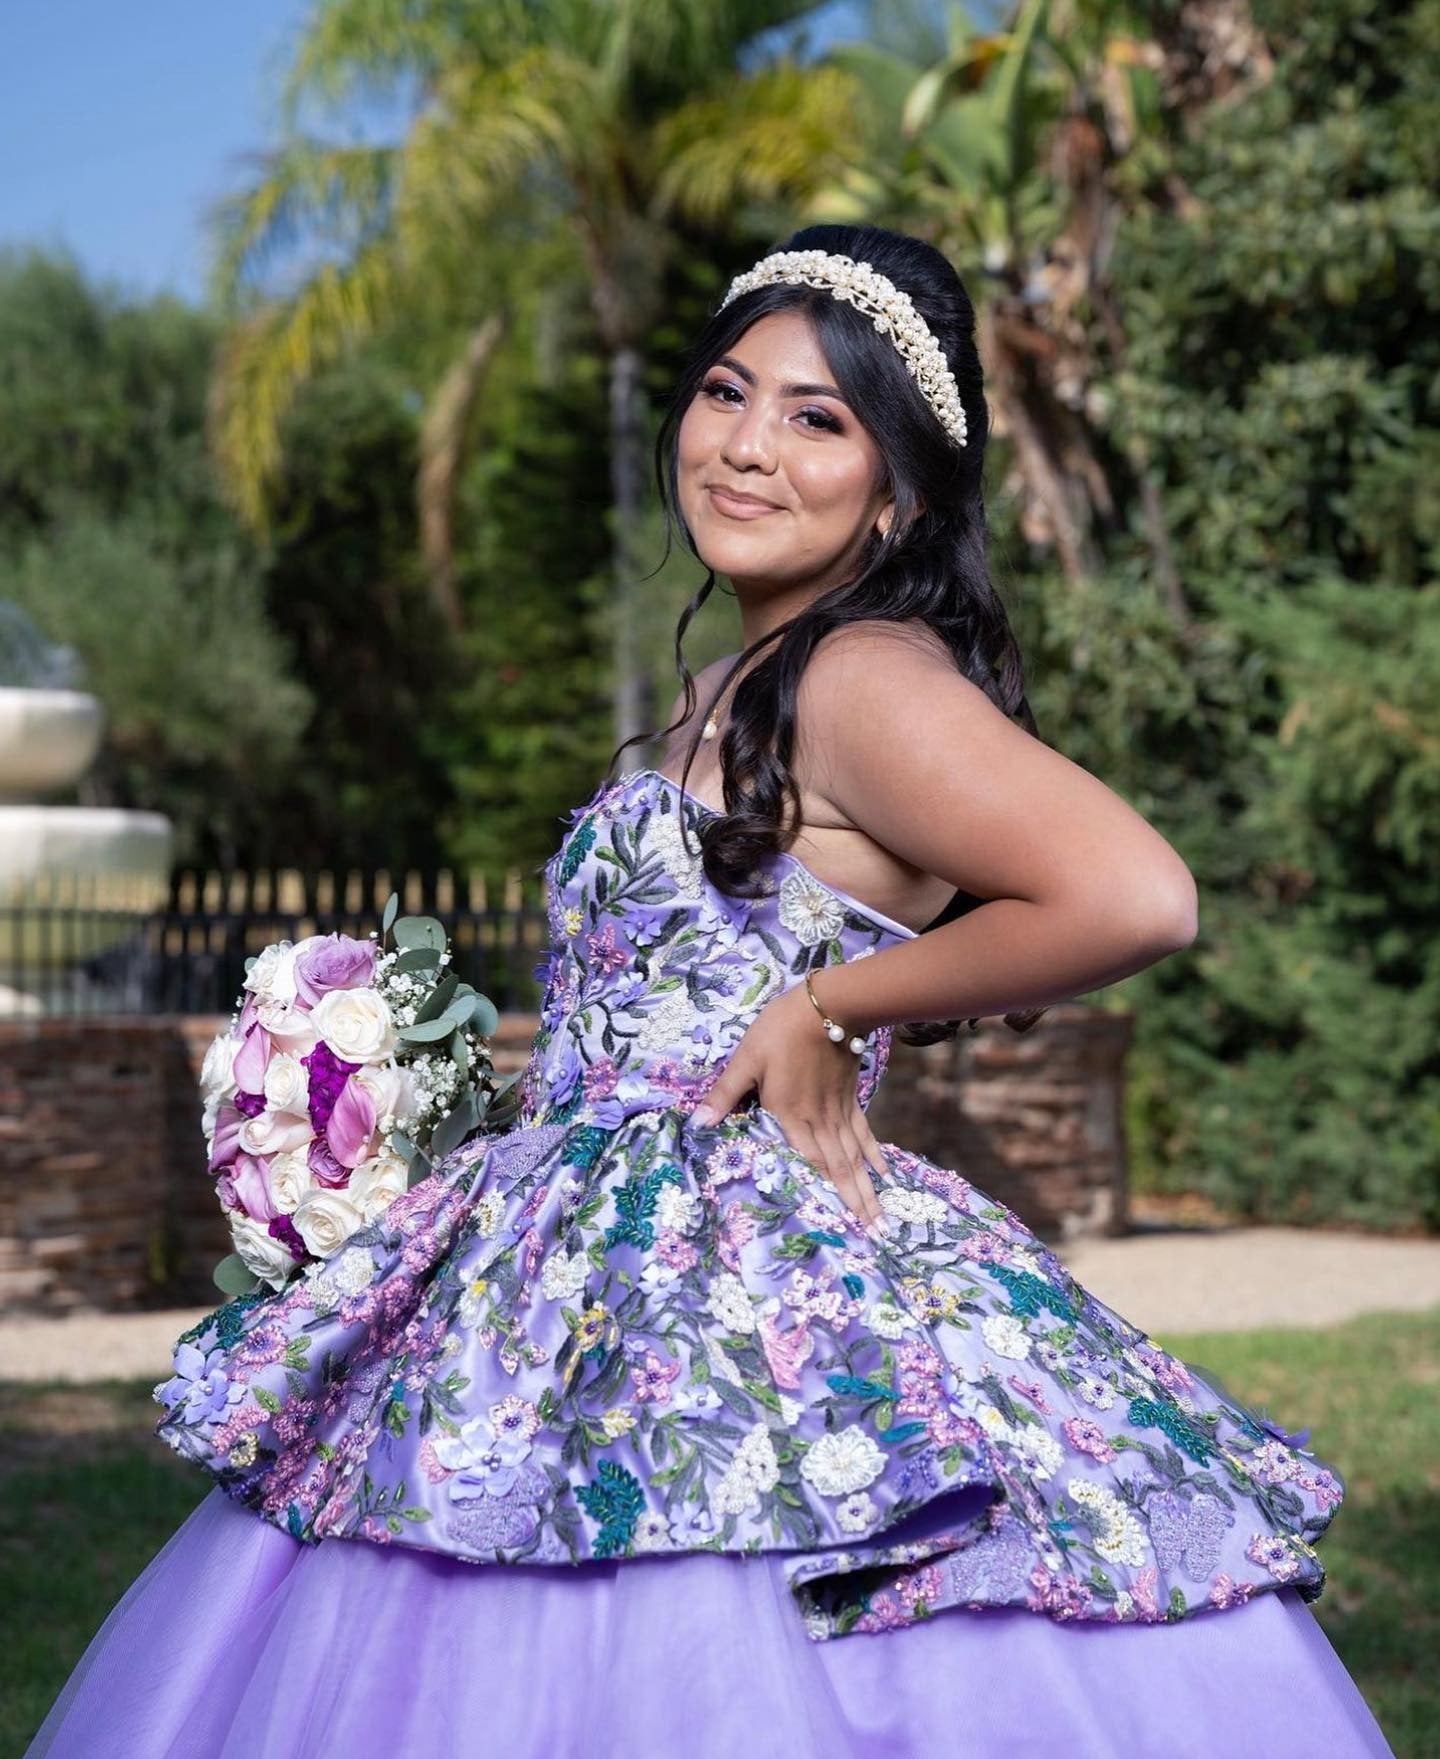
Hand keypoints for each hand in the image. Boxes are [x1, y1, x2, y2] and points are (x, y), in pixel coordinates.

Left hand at [691, 979, 893, 1238]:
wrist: (830, 1005)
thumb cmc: (781, 1030)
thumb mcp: (746, 1059)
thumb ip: (725, 1094)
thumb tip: (698, 1124)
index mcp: (789, 1116)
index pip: (806, 1165)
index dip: (820, 1195)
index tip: (838, 1226)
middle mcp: (818, 1121)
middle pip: (838, 1169)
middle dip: (854, 1203)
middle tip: (874, 1234)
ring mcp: (838, 1111)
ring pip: (854, 1157)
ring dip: (867, 1188)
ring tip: (881, 1217)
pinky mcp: (850, 1098)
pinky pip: (863, 1133)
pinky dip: (873, 1154)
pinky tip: (884, 1172)